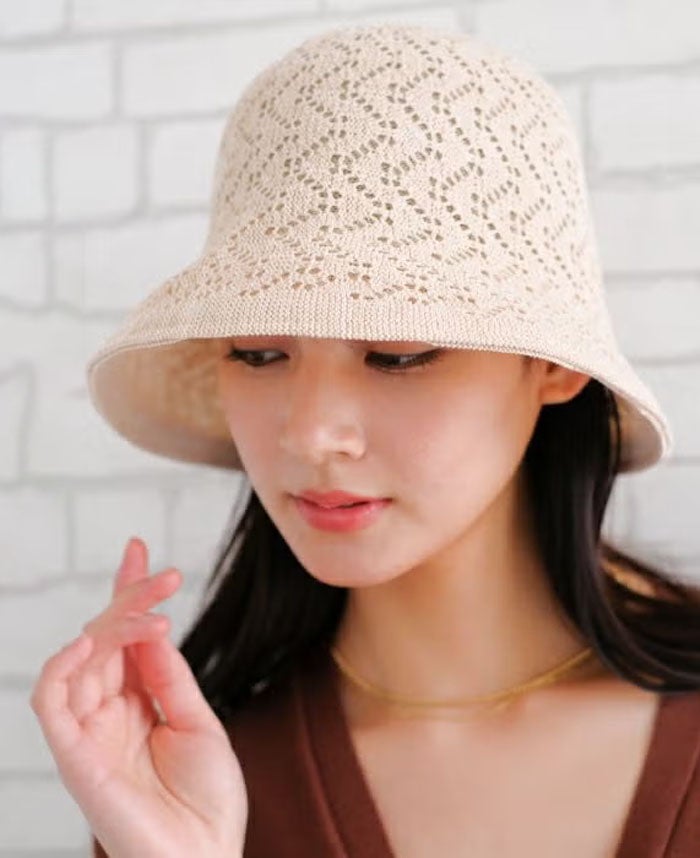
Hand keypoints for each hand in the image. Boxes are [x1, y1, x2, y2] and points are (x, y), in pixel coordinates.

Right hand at [30, 537, 246, 857]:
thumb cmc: (207, 799)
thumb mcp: (197, 720)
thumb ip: (167, 675)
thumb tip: (152, 626)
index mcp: (139, 703)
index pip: (125, 637)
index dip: (128, 594)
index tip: (139, 550)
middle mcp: (110, 712)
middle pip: (104, 640)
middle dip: (129, 600)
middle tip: (162, 575)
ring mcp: (89, 732)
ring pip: (80, 660)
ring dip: (111, 626)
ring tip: (151, 613)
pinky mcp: (73, 756)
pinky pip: (51, 702)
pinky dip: (64, 666)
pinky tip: (93, 641)